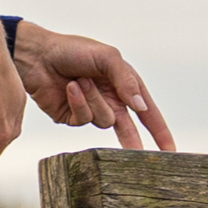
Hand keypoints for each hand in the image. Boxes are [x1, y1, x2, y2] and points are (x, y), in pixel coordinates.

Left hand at [12, 23, 175, 150]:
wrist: (37, 55)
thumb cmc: (73, 50)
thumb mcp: (107, 58)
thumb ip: (125, 80)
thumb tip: (141, 107)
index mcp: (123, 84)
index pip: (147, 111)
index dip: (159, 131)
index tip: (170, 151)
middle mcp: (109, 99)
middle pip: (128, 129)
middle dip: (134, 142)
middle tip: (140, 157)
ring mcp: (90, 110)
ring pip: (104, 121)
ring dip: (94, 100)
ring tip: (80, 80)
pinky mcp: (71, 117)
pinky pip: (83, 120)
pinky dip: (78, 103)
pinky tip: (70, 88)